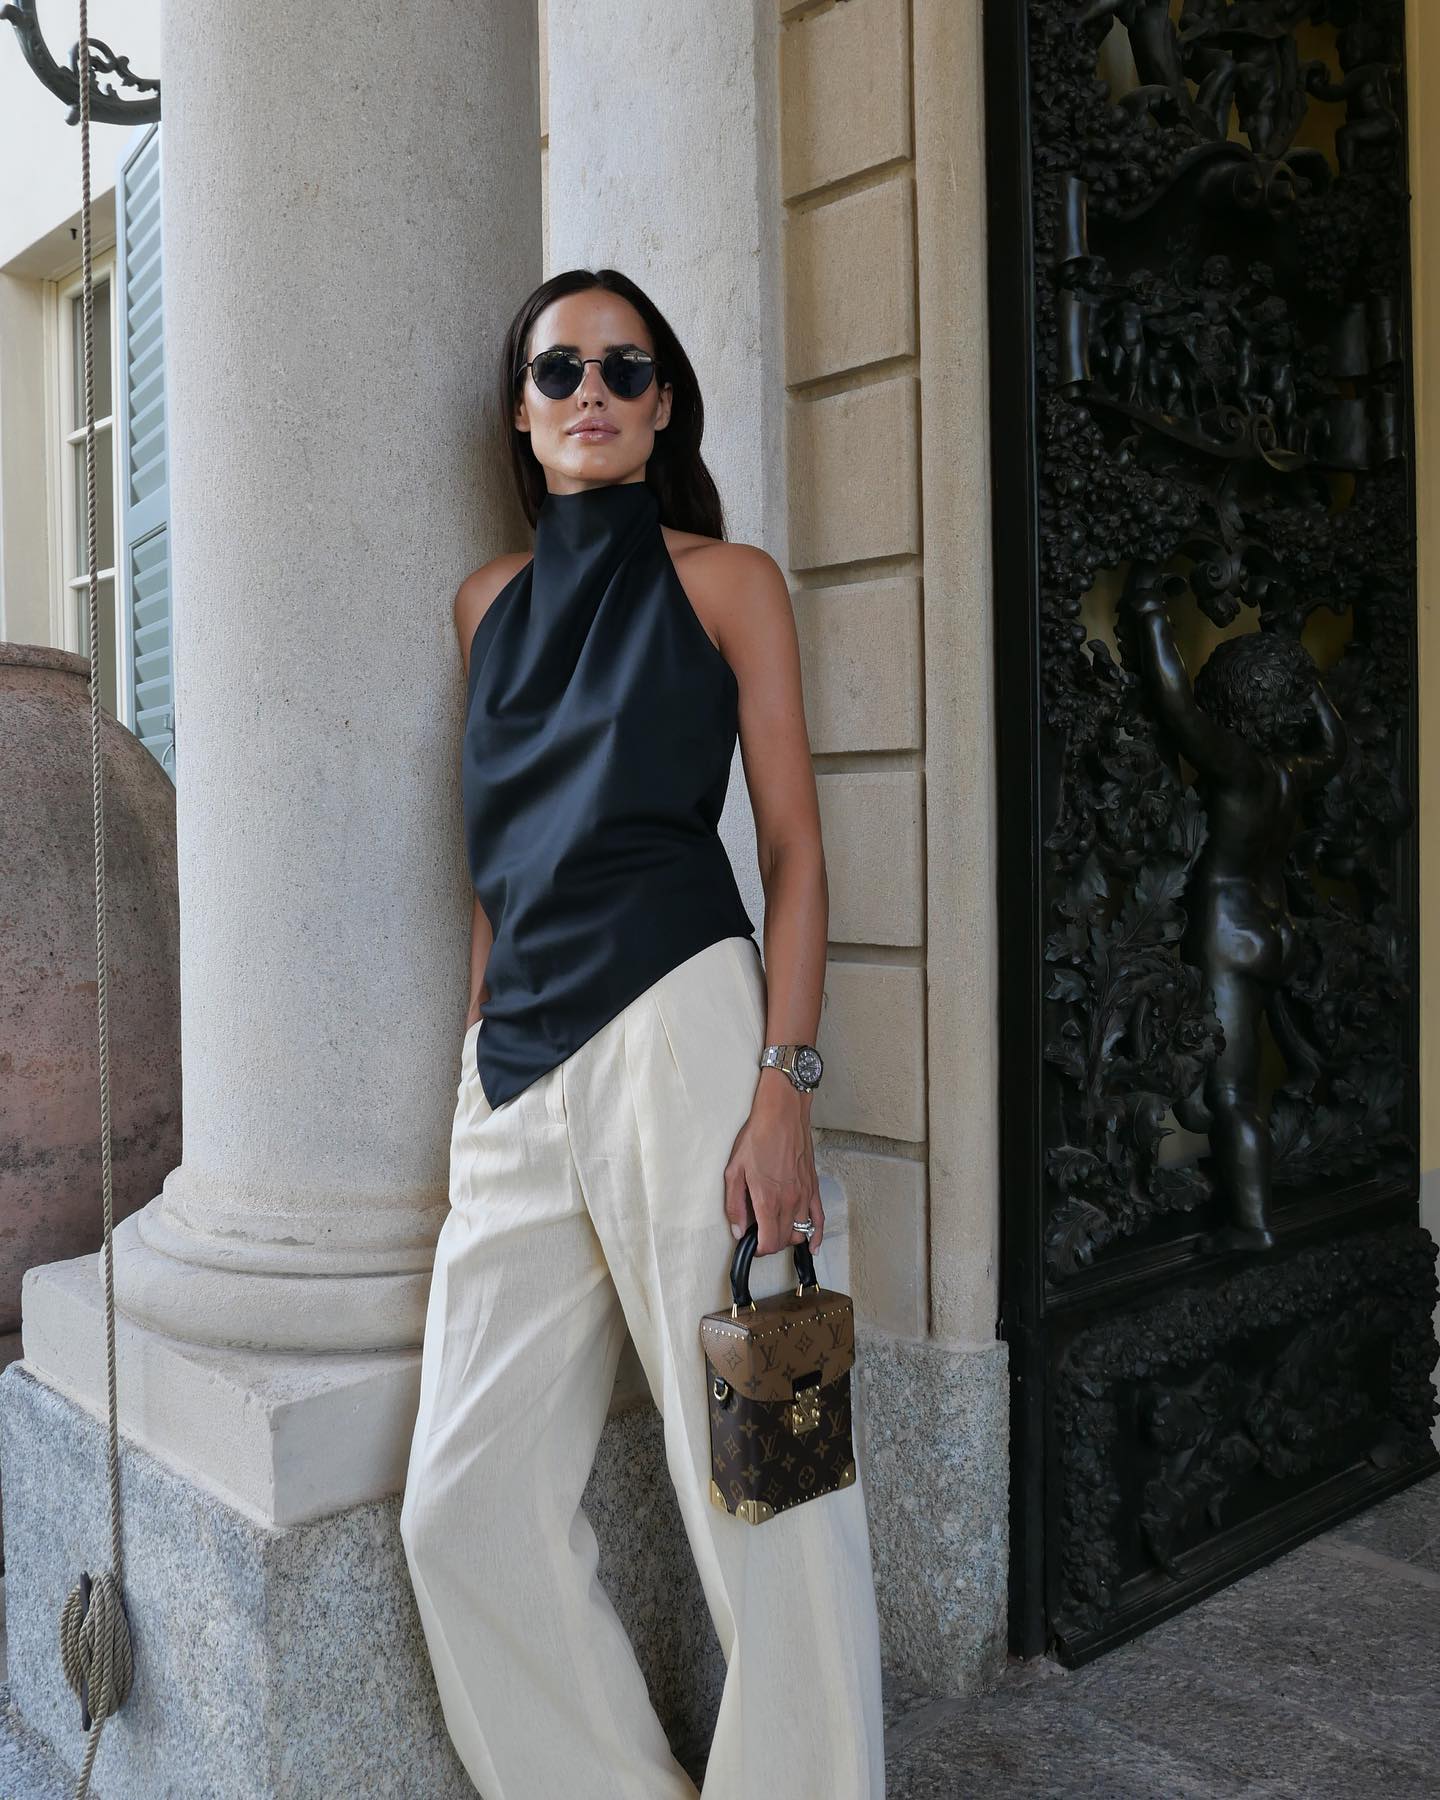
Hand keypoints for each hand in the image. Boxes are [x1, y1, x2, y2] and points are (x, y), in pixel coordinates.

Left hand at [723, 1070, 823, 1254]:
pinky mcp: (813, 1188)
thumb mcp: (734, 1170)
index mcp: (768, 1199)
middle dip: (770, 1243)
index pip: (769, 1242)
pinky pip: (819, 1219)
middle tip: (758, 1233)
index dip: (758, 1249)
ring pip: (800, 1232)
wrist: (782, 1114)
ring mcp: (804, 1195)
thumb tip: (739, 1230)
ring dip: (787, 1237)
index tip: (752, 1244)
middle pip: (784, 1240)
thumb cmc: (758, 1138)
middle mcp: (789, 1201)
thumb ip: (735, 1205)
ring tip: (775, 1229)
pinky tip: (812, 1245)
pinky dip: (816, 1236)